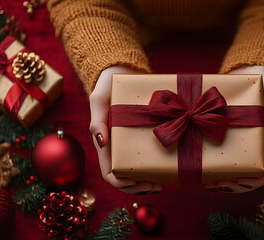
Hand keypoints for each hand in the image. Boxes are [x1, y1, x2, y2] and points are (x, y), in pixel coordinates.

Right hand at [89, 66, 161, 194]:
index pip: (108, 172)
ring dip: (147, 182)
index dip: (121, 183)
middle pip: (123, 177)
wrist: (124, 71)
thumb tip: (101, 142)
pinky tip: (166, 167)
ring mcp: (129, 143)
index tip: (137, 183)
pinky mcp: (141, 136)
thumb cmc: (108, 85)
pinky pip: (146, 157)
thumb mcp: (100, 99)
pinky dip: (154, 167)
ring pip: (135, 171)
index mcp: (104, 143)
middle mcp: (116, 147)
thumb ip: (97, 119)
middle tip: (157, 187)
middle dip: (138, 187)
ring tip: (163, 183)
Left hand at [205, 65, 263, 192]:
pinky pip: (222, 156)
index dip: (253, 181)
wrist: (248, 73)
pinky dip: (213, 165)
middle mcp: (256, 148)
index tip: (237, 180)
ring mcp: (241, 144)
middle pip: (246, 177)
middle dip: (230, 185)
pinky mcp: (227, 136)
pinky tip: (201, 167)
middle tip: (212, 185)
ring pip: (233, 171)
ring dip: (220, 180)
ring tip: (205, 182)